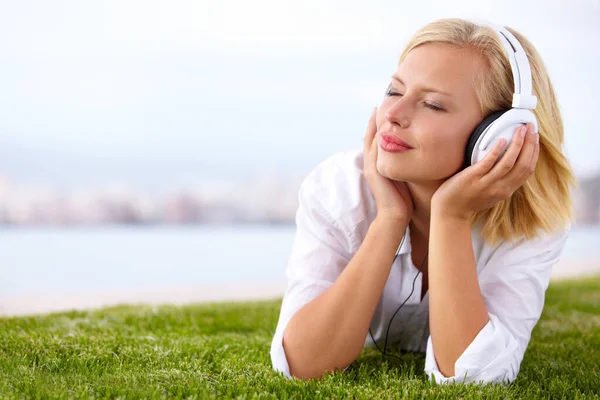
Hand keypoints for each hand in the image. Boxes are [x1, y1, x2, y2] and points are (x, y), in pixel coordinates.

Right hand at [363, 106, 414, 224]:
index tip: (384, 113)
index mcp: (377, 165)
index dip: (378, 127)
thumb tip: (414, 157)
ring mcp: (370, 166)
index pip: (375, 141)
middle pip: (370, 137)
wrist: (394, 216)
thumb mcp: (403, 179)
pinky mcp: (373, 169)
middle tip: (379, 105)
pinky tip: (380, 122)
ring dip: (373, 124)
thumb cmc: (402, 201)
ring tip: (378, 108)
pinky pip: (373, 146)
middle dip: (374, 121)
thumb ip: (404, 167)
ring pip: (370, 139)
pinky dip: (375, 134)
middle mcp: (371, 163)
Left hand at [431, 122, 539, 220]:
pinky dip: (497, 151)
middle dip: (530, 144)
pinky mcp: (473, 178)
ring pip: (508, 163)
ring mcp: (487, 183)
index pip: (527, 170)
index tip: (535, 138)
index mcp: (507, 190)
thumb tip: (509, 163)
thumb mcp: (492, 193)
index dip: (534, 153)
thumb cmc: (469, 199)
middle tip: (531, 128)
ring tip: (520, 129)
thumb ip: (501, 182)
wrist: (450, 211)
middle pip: (523, 165)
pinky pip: (488, 163)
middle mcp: (501, 188)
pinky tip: (501, 140)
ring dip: (517, 144)